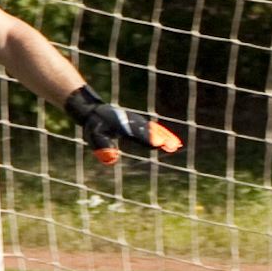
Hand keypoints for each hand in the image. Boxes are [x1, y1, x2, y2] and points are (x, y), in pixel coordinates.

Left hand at [67, 87, 182, 164]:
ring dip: (166, 137)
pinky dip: (165, 134)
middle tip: (173, 146)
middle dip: (162, 138)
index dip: (148, 138)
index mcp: (122, 125)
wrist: (95, 111)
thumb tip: (112, 158)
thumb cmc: (95, 125)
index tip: (159, 143)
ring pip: (155, 129)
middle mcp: (133, 122)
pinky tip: (174, 142)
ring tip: (177, 146)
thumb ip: (103, 147)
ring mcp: (138, 121)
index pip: (138, 133)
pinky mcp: (141, 124)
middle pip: (150, 131)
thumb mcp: (95, 136)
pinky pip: (155, 129)